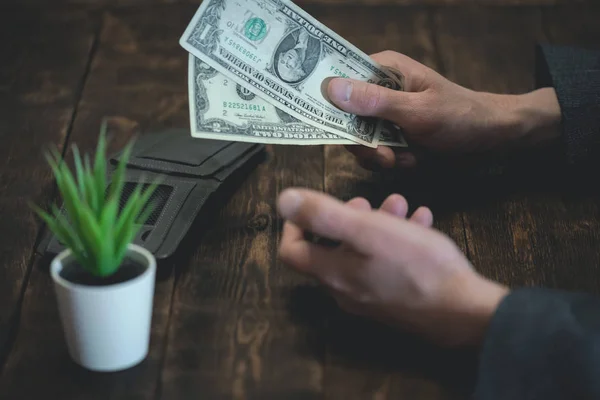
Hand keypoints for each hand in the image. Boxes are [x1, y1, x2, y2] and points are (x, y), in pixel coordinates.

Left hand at [277, 188, 508, 346]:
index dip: (295, 224)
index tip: (313, 205)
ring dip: (377, 224)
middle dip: (347, 217)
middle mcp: (346, 290)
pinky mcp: (394, 301)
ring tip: (401, 205)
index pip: (292, 251)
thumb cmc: (416, 267)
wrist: (464, 313)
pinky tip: (421, 222)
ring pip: (363, 253)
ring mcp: (371, 299)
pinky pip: (386, 266)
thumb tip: (284, 200)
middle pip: (332, 249)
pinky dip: (397, 241)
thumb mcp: (368, 230)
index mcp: (332, 274)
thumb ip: (324, 215)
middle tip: (367, 201)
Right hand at [326, 51, 561, 169]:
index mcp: (383, 70)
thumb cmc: (460, 116)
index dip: (329, 102)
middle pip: (344, 117)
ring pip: (359, 140)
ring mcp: (385, 115)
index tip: (329, 125)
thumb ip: (374, 102)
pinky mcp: (392, 135)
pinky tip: (412, 160)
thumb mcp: (417, 110)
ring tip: (403, 158)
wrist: (491, 139)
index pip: (339, 80)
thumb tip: (330, 89)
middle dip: (362, 142)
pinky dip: (392, 161)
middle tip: (384, 155)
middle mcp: (379, 89)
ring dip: (379, 155)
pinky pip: (375, 152)